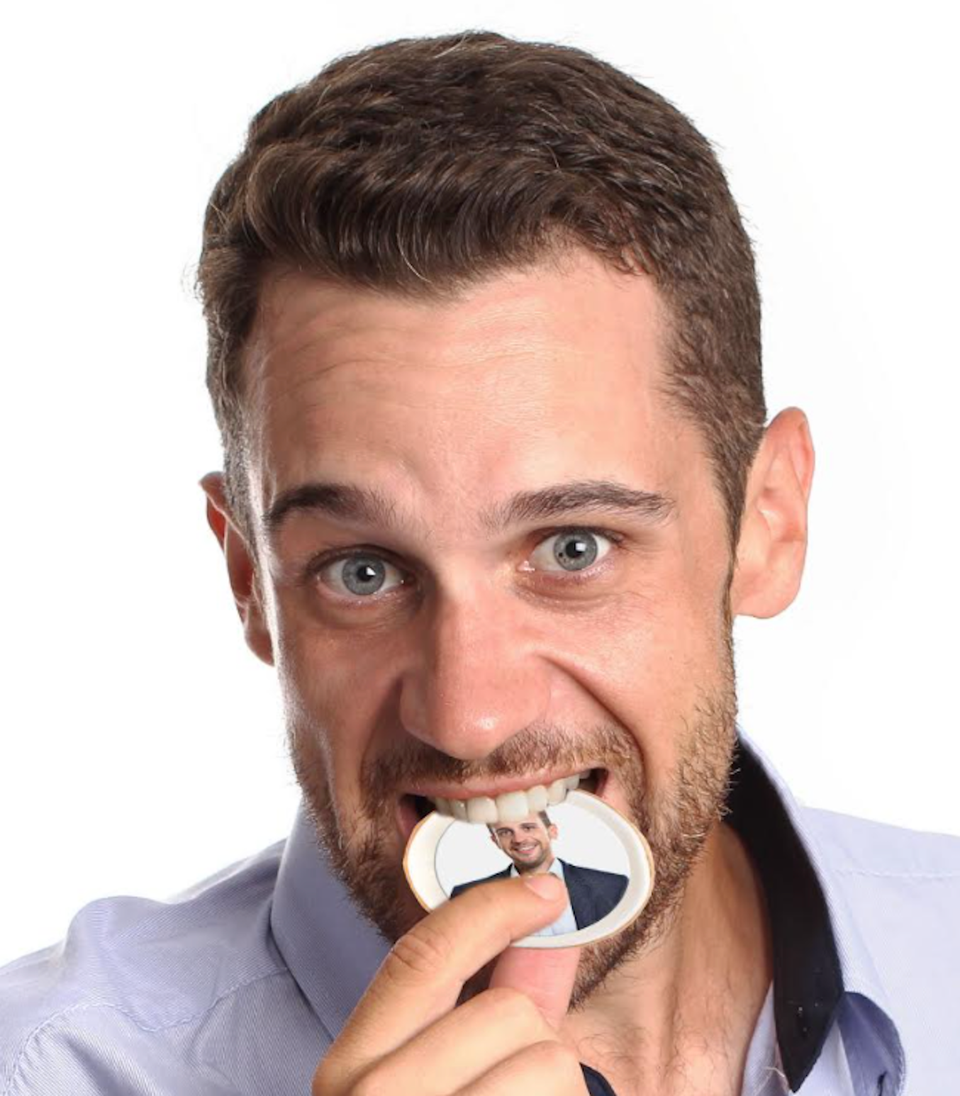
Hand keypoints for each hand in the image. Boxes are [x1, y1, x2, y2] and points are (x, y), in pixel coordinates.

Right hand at [312, 872, 586, 1094]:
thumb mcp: (452, 1075)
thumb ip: (500, 1002)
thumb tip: (548, 928)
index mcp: (349, 1071)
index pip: (421, 956)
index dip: (491, 909)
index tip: (545, 889)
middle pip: (508, 1010)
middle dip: (539, 1040)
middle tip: (516, 1085)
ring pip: (550, 1059)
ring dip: (561, 1089)